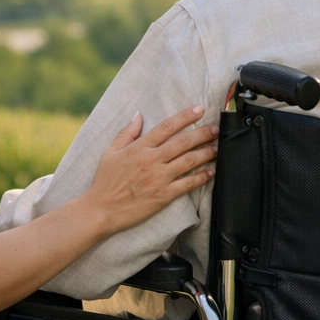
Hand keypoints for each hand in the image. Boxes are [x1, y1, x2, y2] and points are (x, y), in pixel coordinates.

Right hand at [82, 106, 218, 236]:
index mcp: (139, 148)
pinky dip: (201, 177)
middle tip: (216, 128)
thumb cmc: (104, 182)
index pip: (167, 127)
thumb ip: (126, 133)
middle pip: (183, 142)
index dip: (185, 116)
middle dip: (203, 133)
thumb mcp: (110, 153)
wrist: (101, 210)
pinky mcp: (163, 195)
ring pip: (189, 161)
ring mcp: (159, 178)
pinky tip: (211, 172)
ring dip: (206, 153)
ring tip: (217, 147)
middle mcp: (151, 160)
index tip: (199, 109)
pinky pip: (187, 184)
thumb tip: (138, 115)